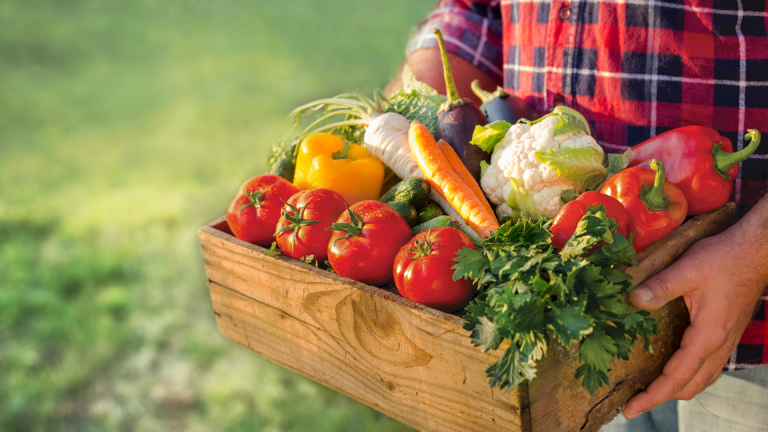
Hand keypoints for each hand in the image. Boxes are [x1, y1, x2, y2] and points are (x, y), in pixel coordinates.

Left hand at [623, 227, 767, 418]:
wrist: (756, 252)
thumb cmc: (723, 258)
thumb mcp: (687, 269)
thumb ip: (659, 286)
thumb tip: (632, 300)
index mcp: (708, 336)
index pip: (676, 377)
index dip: (652, 396)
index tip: (630, 409)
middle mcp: (718, 345)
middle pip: (689, 386)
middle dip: (661, 397)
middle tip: (633, 402)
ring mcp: (725, 341)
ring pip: (701, 379)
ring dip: (676, 388)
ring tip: (649, 389)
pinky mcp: (725, 333)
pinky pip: (707, 366)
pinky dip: (688, 375)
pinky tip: (674, 368)